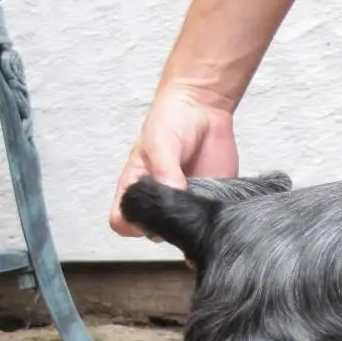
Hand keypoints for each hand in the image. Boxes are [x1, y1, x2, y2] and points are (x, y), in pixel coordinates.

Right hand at [109, 85, 239, 237]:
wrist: (204, 108)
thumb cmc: (171, 120)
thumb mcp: (160, 142)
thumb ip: (164, 170)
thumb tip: (171, 195)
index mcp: (136, 187)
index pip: (122, 221)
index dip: (132, 224)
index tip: (151, 214)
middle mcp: (159, 200)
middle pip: (155, 232)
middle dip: (169, 227)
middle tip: (184, 207)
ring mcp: (185, 203)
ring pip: (183, 232)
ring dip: (192, 226)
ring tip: (202, 204)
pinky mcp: (209, 202)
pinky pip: (209, 222)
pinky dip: (214, 222)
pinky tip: (218, 208)